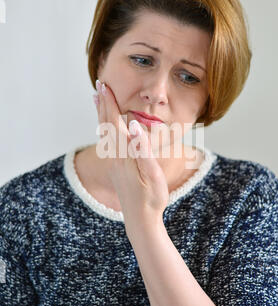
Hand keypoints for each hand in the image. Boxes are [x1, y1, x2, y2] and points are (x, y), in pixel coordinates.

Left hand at [93, 80, 169, 221]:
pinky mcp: (116, 168)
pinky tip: (106, 128)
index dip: (109, 103)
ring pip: (105, 133)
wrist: (140, 220)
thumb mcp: (152, 174)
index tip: (104, 85)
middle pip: (106, 124)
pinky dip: (105, 128)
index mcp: (123, 153)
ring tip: (97, 101)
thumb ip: (142, 148)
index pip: (114, 122)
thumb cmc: (150, 198)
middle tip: (99, 85)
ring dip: (102, 114)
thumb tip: (132, 125)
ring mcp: (114, 162)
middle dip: (102, 103)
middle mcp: (115, 156)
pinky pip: (108, 141)